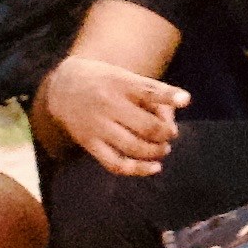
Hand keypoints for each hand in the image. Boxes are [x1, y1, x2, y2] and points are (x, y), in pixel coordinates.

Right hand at [44, 54, 187, 174]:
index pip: (147, 90)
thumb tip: (172, 119)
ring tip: (163, 148)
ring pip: (133, 147)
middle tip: (171, 134)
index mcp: (120, 83)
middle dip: (166, 133)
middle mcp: (108, 104)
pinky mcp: (90, 143)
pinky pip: (116, 164)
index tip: (185, 100)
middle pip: (146, 125)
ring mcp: (97, 126)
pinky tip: (154, 167)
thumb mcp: (125, 77)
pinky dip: (138, 169)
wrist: (63, 88)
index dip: (168, 95)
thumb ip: (150, 93)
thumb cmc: (105, 82)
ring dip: (156, 151)